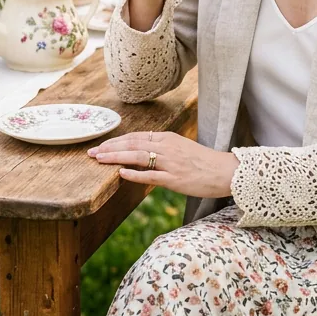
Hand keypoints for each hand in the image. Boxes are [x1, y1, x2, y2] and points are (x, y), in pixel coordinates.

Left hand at [89, 131, 238, 198]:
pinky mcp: (174, 179)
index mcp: (168, 138)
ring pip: (137, 156)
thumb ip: (162, 149)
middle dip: (110, 148)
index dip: (116, 141)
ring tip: (99, 159)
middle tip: (91, 152)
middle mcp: (167, 147)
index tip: (101, 145)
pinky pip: (150, 175)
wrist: (225, 171)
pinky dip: (134, 173)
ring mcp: (170, 162)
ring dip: (115, 157)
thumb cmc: (203, 162)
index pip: (136, 136)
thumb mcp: (181, 148)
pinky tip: (120, 173)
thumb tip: (141, 153)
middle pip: (132, 143)